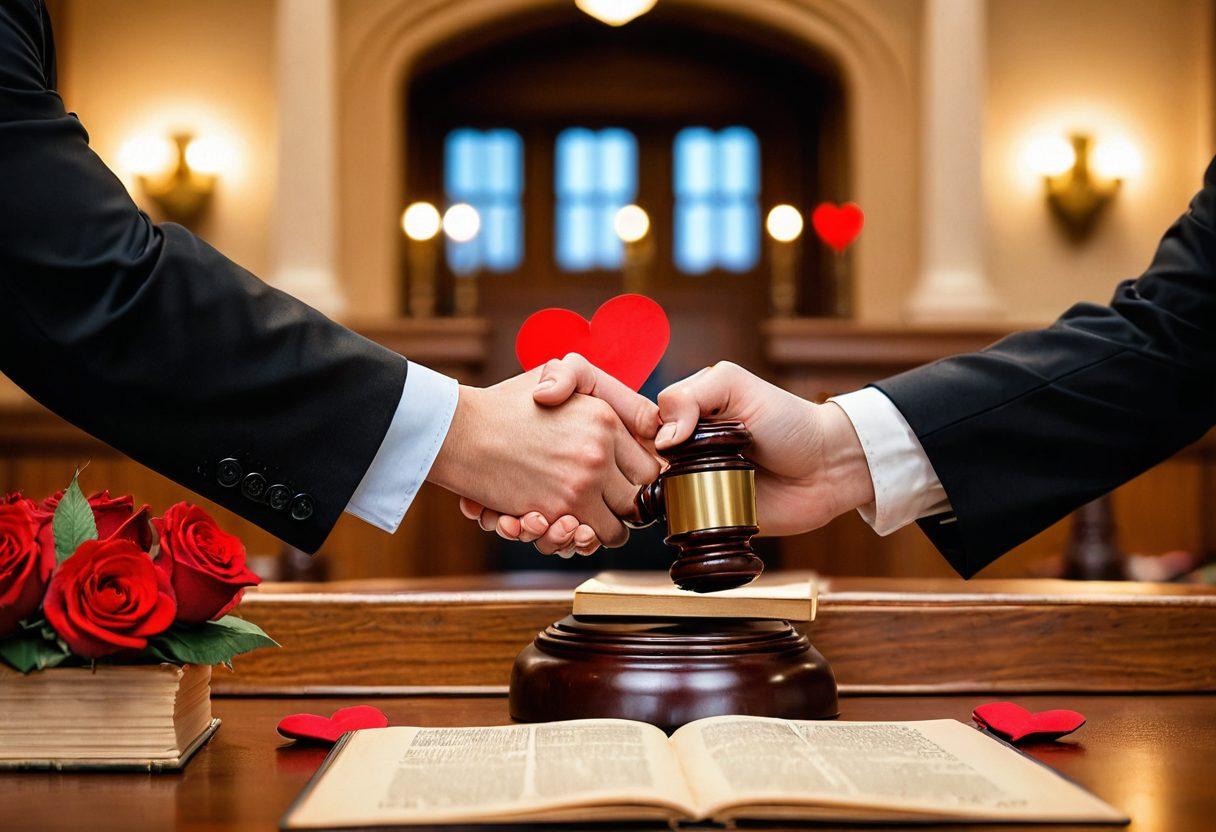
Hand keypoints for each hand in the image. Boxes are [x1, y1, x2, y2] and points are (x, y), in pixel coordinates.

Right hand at [427, 367, 660, 549]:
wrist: (462, 431)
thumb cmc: (506, 405)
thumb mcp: (556, 375)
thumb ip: (595, 386)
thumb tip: (646, 420)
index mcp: (606, 419)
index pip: (649, 466)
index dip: (638, 480)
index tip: (623, 486)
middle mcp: (600, 452)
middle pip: (638, 501)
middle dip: (623, 509)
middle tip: (604, 508)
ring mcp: (580, 483)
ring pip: (616, 528)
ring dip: (599, 530)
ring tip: (580, 521)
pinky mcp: (556, 510)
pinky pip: (583, 539)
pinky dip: (574, 539)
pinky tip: (559, 524)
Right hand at [469, 359, 874, 545]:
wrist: (827, 467)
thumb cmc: (785, 418)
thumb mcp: (735, 386)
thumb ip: (693, 396)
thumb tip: (661, 438)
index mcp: (667, 415)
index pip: (603, 409)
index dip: (565, 407)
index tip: (538, 405)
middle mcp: (661, 451)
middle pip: (593, 462)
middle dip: (553, 474)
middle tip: (518, 491)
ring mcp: (673, 488)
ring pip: (609, 500)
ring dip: (567, 511)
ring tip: (531, 520)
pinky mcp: (689, 521)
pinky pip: (644, 529)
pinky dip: (603, 534)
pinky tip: (570, 537)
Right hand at [651, 361, 873, 534]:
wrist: (826, 468)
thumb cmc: (787, 420)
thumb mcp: (736, 385)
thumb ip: (692, 396)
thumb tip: (662, 437)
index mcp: (684, 413)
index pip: (637, 420)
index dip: (627, 427)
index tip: (640, 433)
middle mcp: (681, 449)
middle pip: (637, 459)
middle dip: (640, 463)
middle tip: (668, 462)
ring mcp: (692, 484)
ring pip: (650, 494)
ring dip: (658, 492)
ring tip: (681, 484)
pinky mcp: (706, 517)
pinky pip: (677, 522)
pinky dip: (675, 518)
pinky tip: (682, 510)